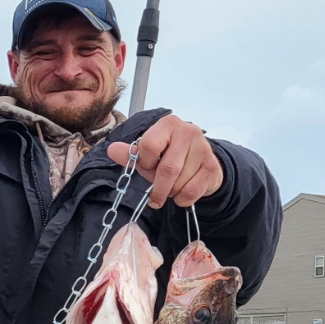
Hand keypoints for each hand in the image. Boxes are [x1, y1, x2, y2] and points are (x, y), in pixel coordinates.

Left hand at [108, 115, 222, 207]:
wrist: (200, 165)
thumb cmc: (169, 159)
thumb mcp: (147, 156)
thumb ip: (130, 154)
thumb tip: (111, 150)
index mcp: (167, 124)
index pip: (148, 146)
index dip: (145, 163)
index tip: (148, 167)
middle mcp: (188, 131)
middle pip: (167, 169)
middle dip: (159, 188)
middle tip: (155, 198)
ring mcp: (204, 148)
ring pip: (180, 182)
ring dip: (172, 193)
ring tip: (172, 188)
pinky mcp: (213, 167)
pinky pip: (192, 191)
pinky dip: (183, 199)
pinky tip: (182, 193)